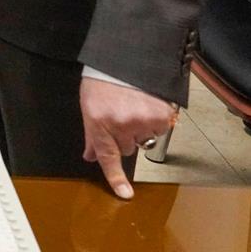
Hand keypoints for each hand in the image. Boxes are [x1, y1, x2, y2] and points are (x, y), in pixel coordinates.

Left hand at [79, 76, 175, 198]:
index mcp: (99, 123)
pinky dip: (156, 118)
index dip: (116, 178)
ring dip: (142, 127)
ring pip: (145, 138)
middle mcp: (121, 124)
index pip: (108, 156)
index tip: (125, 194)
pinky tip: (147, 104)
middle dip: (125, 136)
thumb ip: (92, 135)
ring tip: (134, 106)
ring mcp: (142, 119)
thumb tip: (90, 156)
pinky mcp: (161, 114)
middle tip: (122, 114)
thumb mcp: (89, 107)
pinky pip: (160, 127)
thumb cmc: (102, 81)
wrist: (122, 58)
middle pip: (128, 147)